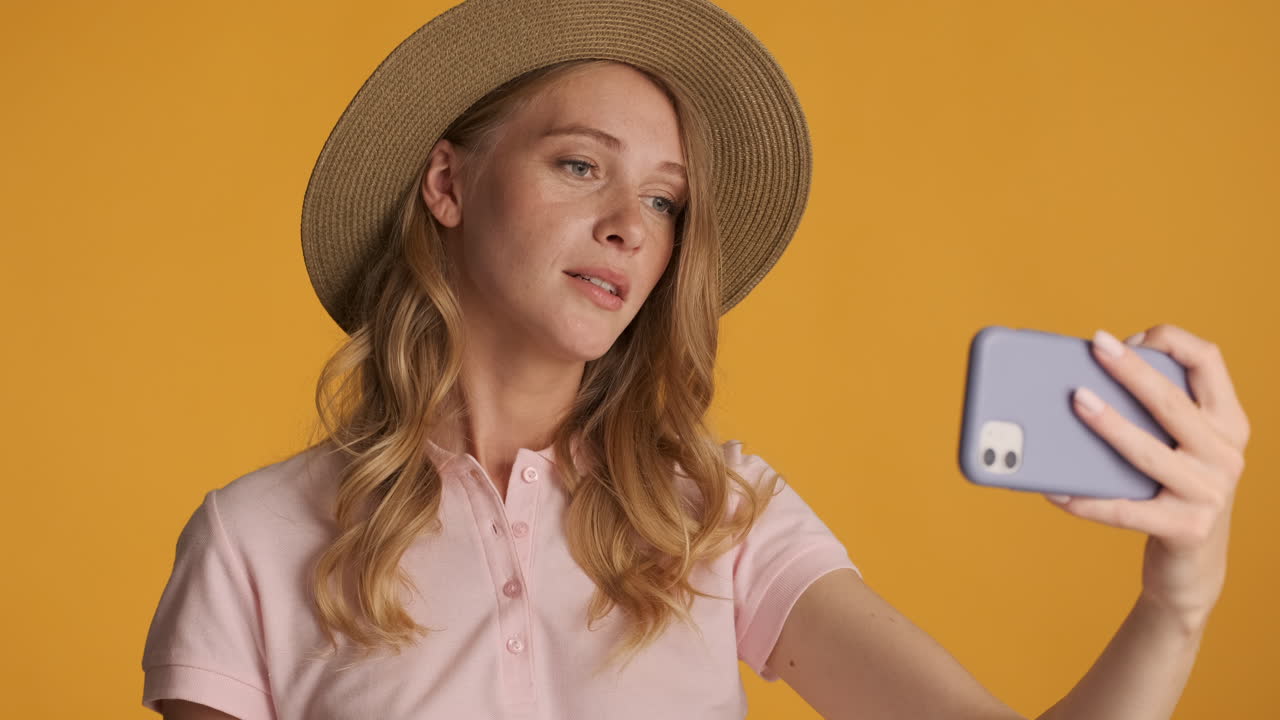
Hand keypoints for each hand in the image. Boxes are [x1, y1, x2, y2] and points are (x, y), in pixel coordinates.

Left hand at [1044, 324, 1250, 629]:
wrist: (1191, 567)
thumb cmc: (1168, 492)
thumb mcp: (1176, 448)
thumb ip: (1151, 416)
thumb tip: (1083, 382)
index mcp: (1227, 423)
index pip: (1210, 361)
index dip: (1172, 341)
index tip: (1132, 337)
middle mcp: (1227, 454)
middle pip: (1173, 402)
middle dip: (1131, 369)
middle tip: (1095, 346)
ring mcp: (1210, 493)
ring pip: (1148, 451)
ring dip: (1108, 424)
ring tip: (1074, 401)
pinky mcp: (1185, 529)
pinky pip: (1123, 510)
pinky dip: (1084, 499)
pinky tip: (1053, 489)